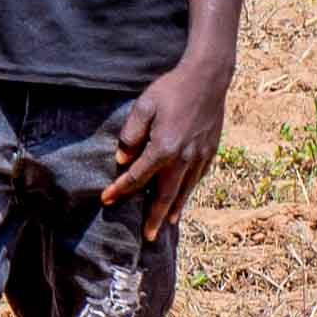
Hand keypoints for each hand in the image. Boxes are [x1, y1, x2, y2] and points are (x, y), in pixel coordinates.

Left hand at [103, 58, 228, 234]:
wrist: (207, 79)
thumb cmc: (171, 90)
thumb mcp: (143, 106)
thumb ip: (131, 133)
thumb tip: (122, 158)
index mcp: (163, 148)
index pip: (137, 177)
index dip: (120, 189)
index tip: (106, 200)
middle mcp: (183, 158)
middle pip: (165, 194)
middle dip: (153, 216)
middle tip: (146, 236)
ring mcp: (199, 156)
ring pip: (185, 190)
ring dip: (174, 209)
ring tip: (165, 224)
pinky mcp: (210, 151)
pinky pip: (197, 179)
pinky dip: (189, 193)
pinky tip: (183, 199)